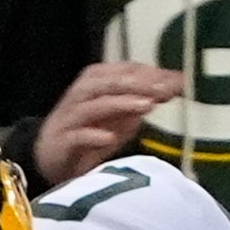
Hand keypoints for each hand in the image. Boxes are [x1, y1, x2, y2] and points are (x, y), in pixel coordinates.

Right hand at [32, 62, 185, 183]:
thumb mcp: (120, 119)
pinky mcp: (61, 141)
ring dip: (120, 103)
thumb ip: (140, 104)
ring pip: (94, 105)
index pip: (124, 71)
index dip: (152, 74)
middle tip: (165, 89)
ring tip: (146, 106)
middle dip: (139, 84)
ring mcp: (70, 118)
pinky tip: (109, 138)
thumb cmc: (90, 134)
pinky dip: (92, 136)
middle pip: (109, 83)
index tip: (179, 80)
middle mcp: (82, 95)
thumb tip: (168, 90)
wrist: (51, 159)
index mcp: (96, 83)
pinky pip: (76, 136)